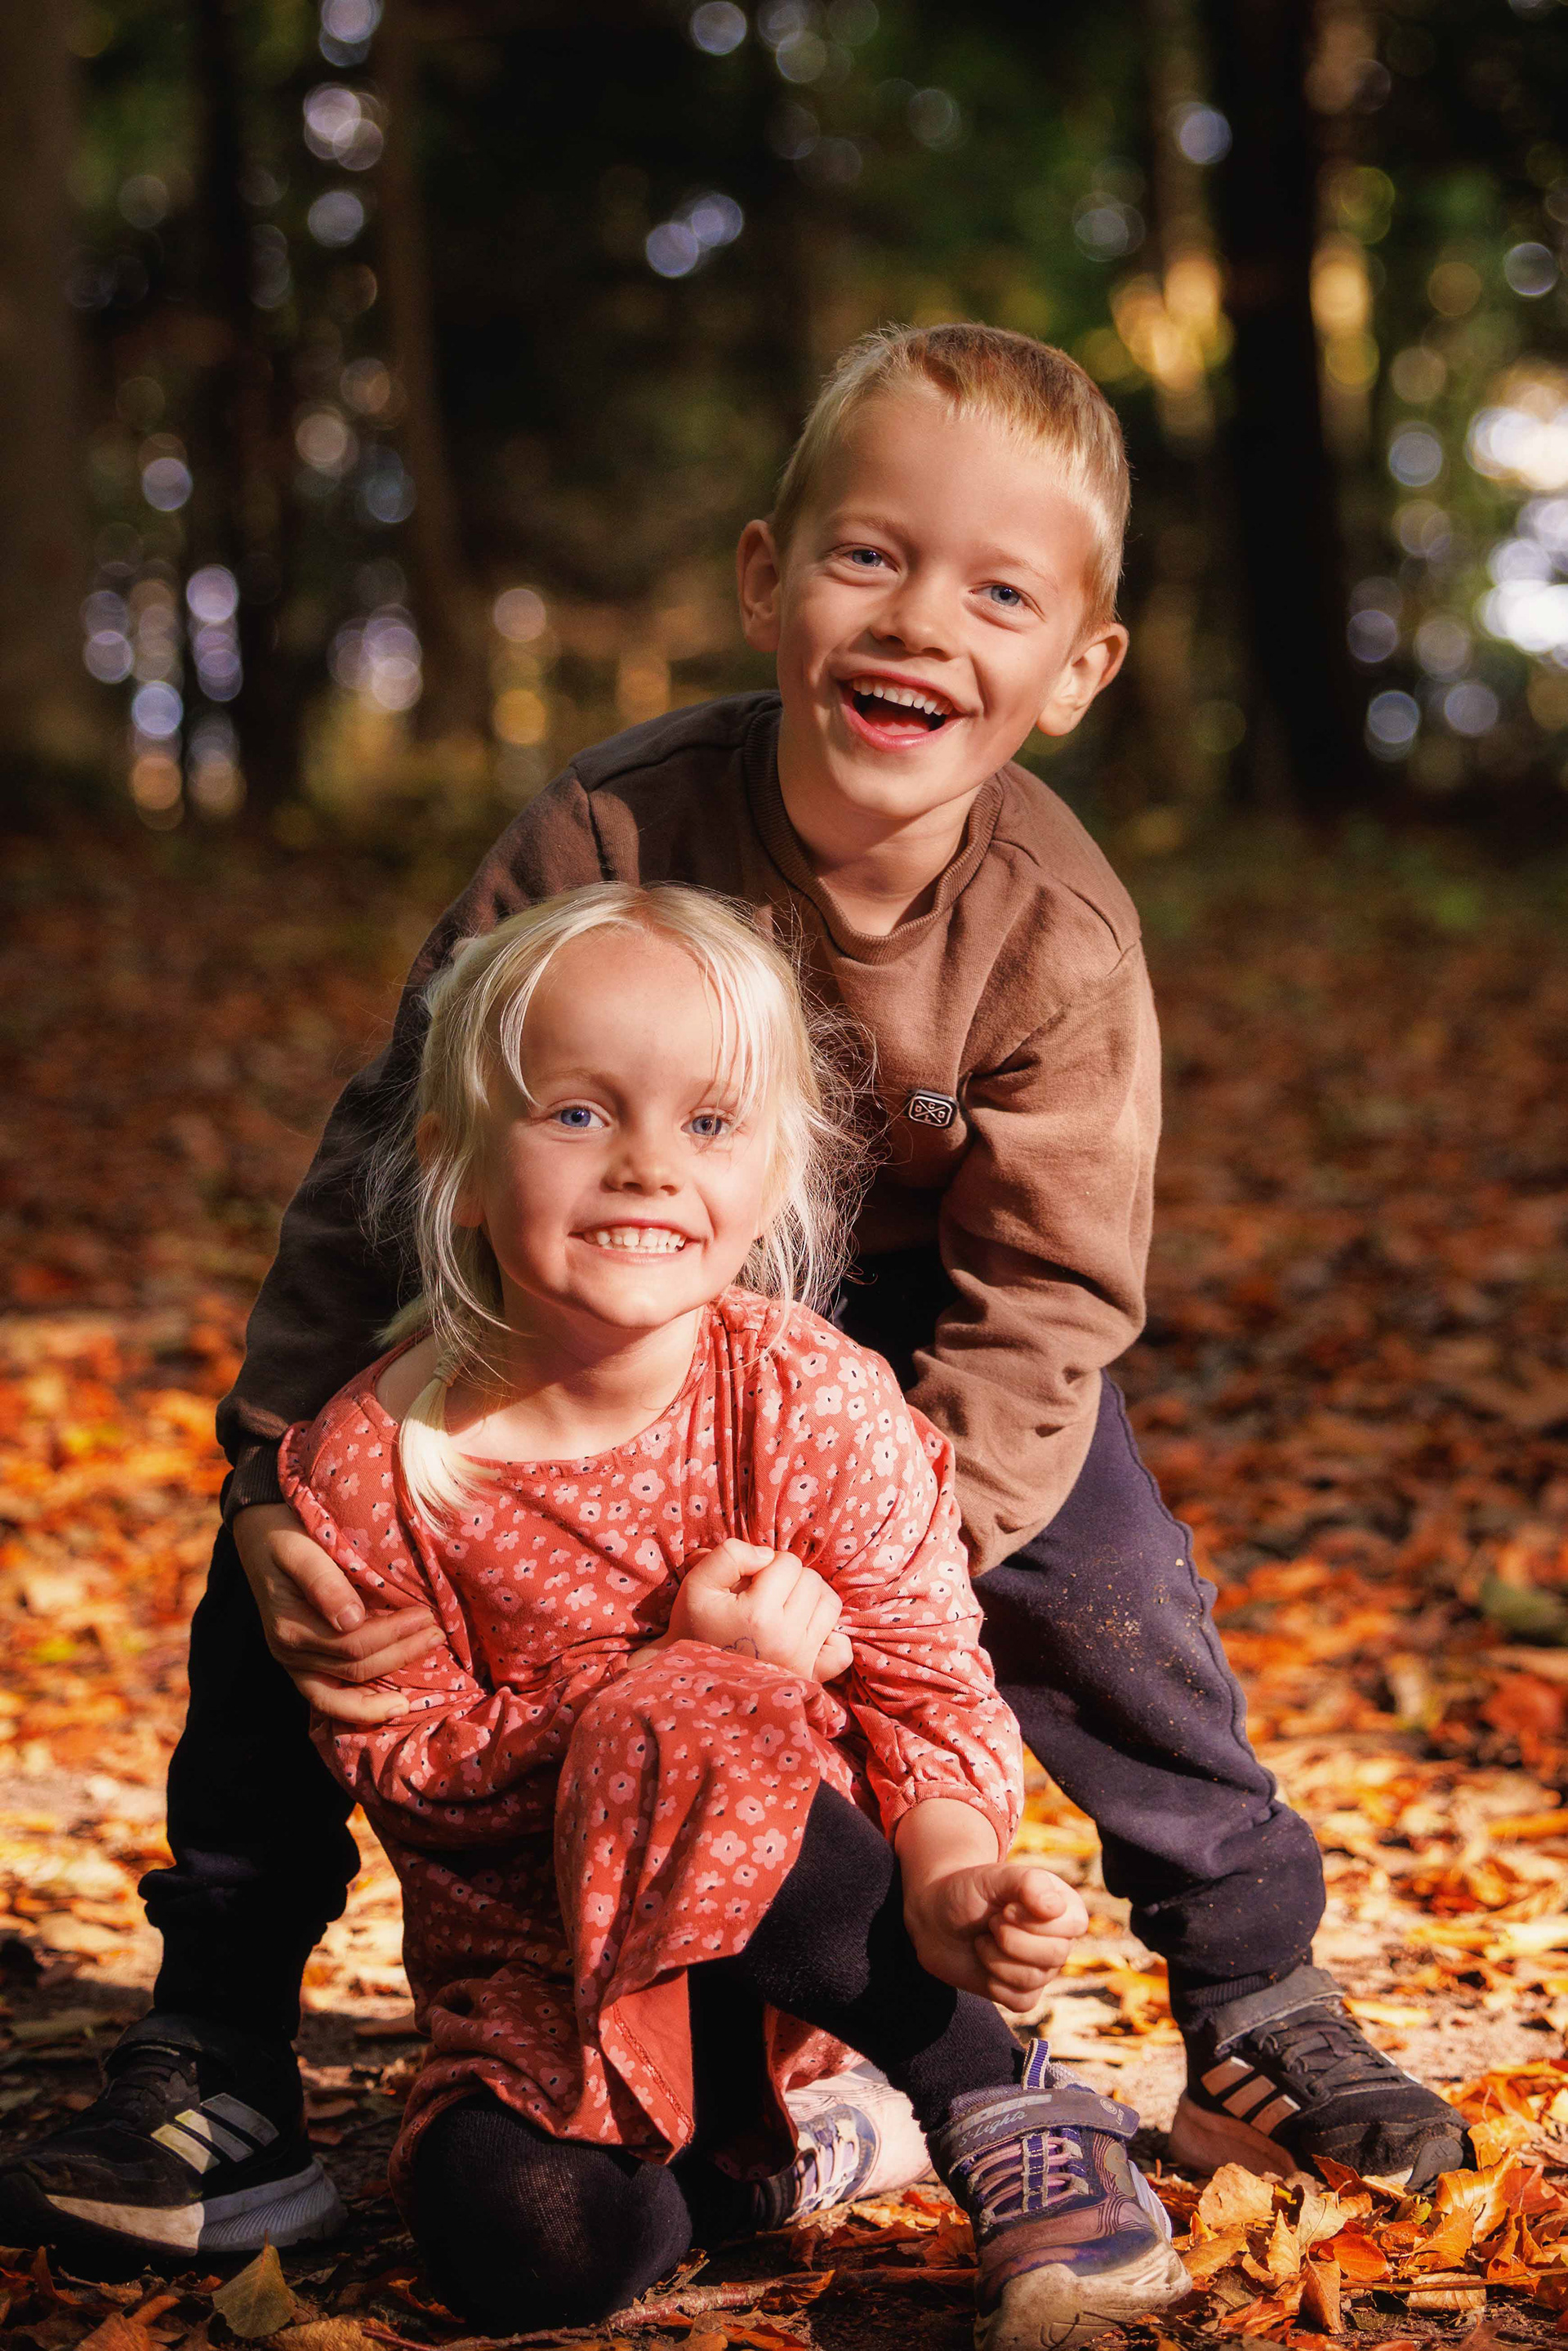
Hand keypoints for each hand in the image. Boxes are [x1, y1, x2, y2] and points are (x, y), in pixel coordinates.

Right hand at [234, 1502, 441, 1724]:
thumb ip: (323, 1582)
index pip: (352, 1643)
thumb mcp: (298, 1548)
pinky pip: (331, 1698)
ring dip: (386, 1687)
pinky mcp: (303, 1664)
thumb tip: (351, 1621)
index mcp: (289, 1625)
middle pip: (354, 1669)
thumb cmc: (284, 1534)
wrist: (260, 1533)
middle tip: (438, 1633)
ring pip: (344, 1692)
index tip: (426, 1615)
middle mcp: (289, 1652)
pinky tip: (392, 1704)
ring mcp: (294, 1663)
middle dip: (400, 1654)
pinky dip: (360, 1706)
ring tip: (425, 1669)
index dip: (393, 1634)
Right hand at [667, 1538, 852, 1683]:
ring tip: (784, 1607)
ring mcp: (801, 1660)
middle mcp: (786, 1638)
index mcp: (759, 1614)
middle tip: (764, 1593)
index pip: (788, 1563)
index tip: (750, 1580)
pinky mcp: (810, 1677)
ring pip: (830, 1605)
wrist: (692, 1676)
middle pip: (812, 1581)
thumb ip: (730, 1555)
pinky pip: (841, 1650)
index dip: (768, 1563)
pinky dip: (830, 1636)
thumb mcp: (697, 1583)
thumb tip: (767, 1554)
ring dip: (810, 1599)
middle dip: (789, 1579)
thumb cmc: (693, 1626)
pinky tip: (805, 1632)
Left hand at [905, 1860, 1088, 2004]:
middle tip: (992, 1922)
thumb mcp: (995, 1877)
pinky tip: (984, 1962)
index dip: (1036, 1920)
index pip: (1075, 1923)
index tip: (1006, 1908)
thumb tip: (1055, 1908)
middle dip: (1011, 1938)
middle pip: (1057, 1953)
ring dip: (996, 1957)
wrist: (935, 1920)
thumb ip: (1028, 1882)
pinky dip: (994, 1982)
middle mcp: (1059, 1939)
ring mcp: (1042, 1968)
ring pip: (1035, 1978)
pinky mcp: (1023, 1993)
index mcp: (1062, 1906)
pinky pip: (1021, 2000)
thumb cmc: (969, 1892)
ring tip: (983, 1940)